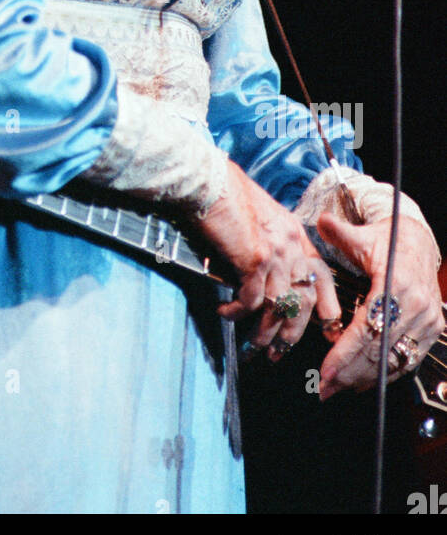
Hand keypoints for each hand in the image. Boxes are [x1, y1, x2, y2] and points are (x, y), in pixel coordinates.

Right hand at [194, 160, 340, 357]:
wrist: (209, 182)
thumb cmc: (226, 194)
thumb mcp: (258, 215)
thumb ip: (266, 241)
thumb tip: (256, 270)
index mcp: (295, 233)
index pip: (319, 274)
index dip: (325, 303)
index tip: (324, 327)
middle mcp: (291, 245)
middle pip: (302, 299)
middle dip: (292, 332)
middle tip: (280, 353)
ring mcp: (275, 254)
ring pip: (278, 307)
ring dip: (264, 332)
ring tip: (253, 348)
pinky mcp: (254, 261)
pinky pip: (250, 300)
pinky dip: (237, 312)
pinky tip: (225, 314)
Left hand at [316, 212, 443, 399]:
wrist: (419, 242)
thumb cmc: (386, 241)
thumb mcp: (363, 236)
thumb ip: (340, 233)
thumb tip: (320, 220)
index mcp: (397, 285)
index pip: (366, 329)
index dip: (344, 354)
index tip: (324, 372)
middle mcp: (417, 307)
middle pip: (378, 350)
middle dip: (348, 373)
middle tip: (323, 389)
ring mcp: (428, 321)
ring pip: (394, 360)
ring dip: (365, 377)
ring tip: (338, 388)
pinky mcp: (432, 329)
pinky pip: (409, 359)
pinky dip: (386, 373)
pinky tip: (364, 382)